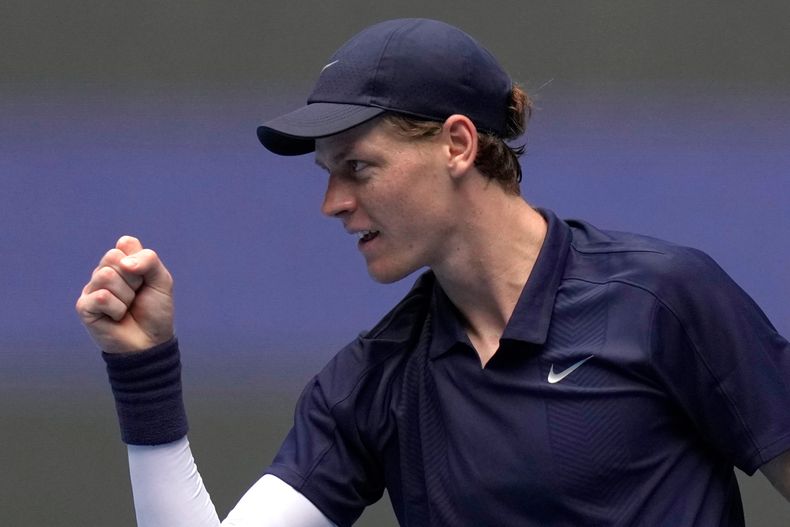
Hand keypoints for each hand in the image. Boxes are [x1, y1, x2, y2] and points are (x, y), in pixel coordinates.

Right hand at [76, 236, 173, 353]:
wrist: (151, 342)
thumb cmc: (156, 310)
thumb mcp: (161, 280)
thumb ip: (149, 260)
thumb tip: (124, 263)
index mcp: (121, 262)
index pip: (125, 243)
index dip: (141, 262)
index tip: (145, 279)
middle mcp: (104, 272)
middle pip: (113, 257)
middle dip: (134, 279)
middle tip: (137, 295)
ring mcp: (92, 289)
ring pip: (106, 276)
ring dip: (126, 296)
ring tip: (127, 307)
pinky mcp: (84, 307)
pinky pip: (101, 297)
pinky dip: (117, 309)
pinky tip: (116, 318)